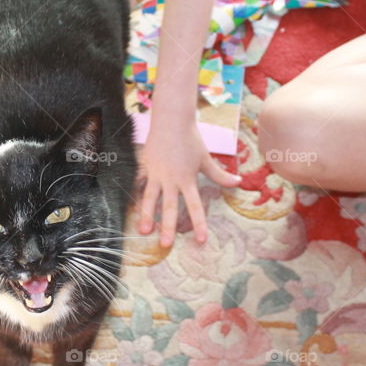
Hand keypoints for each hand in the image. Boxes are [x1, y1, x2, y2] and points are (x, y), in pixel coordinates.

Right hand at [138, 118, 240, 246]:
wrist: (172, 120)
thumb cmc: (191, 139)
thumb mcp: (206, 158)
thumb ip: (219, 175)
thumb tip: (238, 183)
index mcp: (187, 179)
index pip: (194, 205)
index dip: (198, 223)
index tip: (201, 239)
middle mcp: (171, 180)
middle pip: (168, 207)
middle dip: (167, 226)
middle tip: (165, 244)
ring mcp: (155, 174)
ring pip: (149, 198)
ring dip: (146, 215)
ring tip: (143, 231)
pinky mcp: (145, 167)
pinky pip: (138, 183)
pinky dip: (133, 194)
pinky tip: (127, 208)